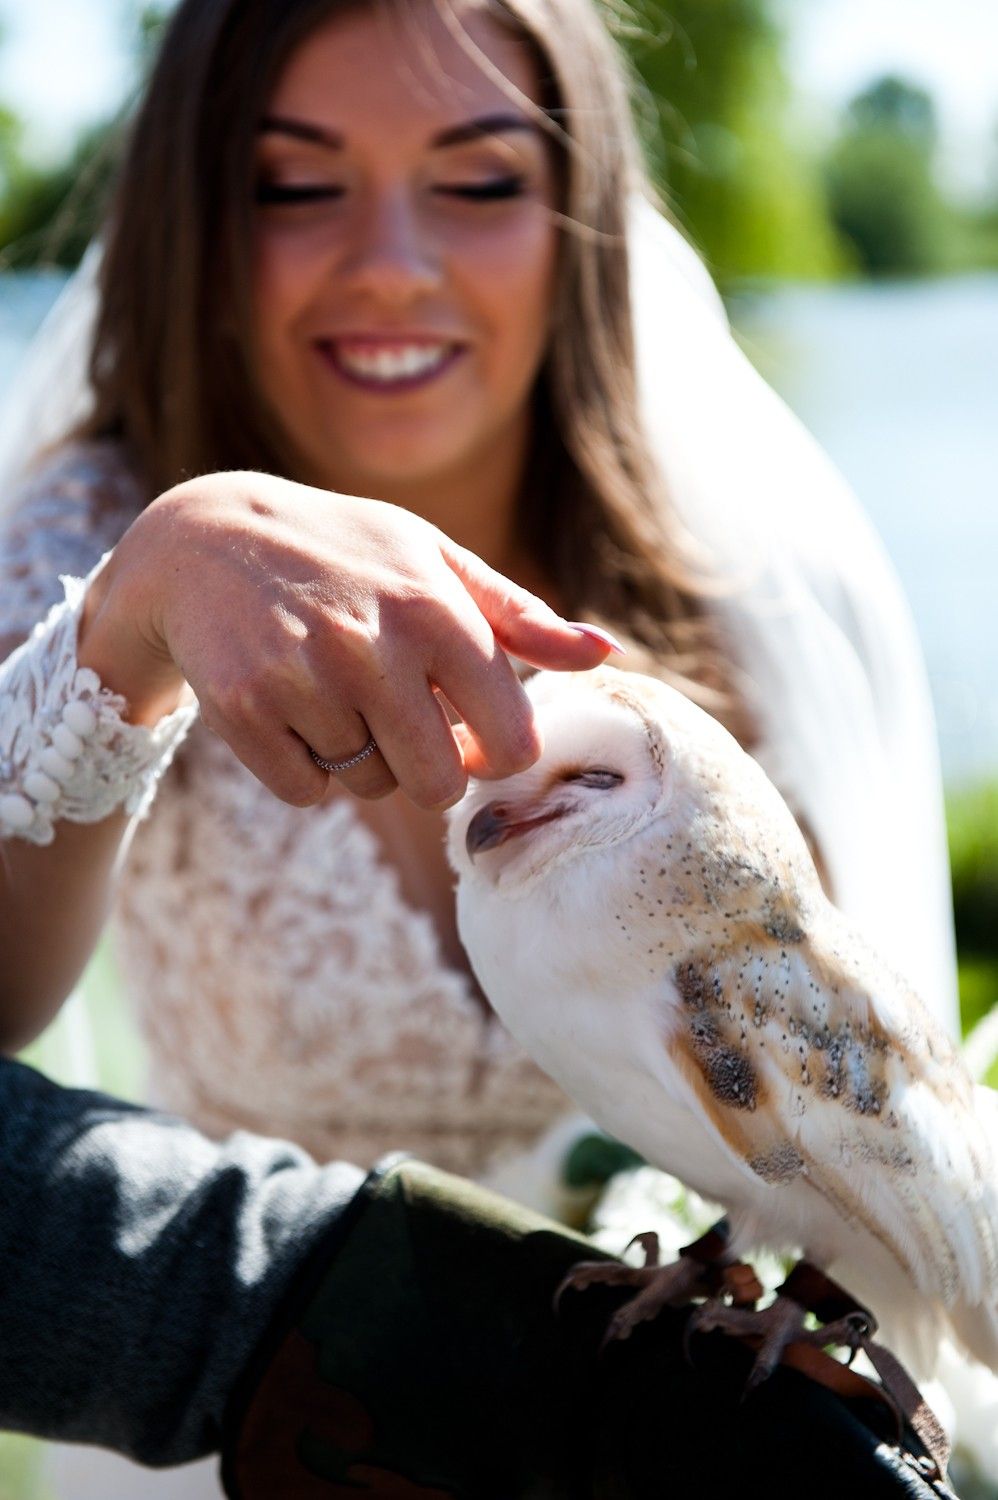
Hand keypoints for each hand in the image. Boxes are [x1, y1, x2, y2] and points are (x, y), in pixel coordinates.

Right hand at [79, 472, 617, 809]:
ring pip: (369, 788)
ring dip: (361, 760)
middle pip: (437, 785)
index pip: (510, 740)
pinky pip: (305, 792)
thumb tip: (606, 653)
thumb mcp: (434, 561)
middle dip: (426, 768)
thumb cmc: (346, 553)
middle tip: (397, 723)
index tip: (469, 734)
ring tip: (334, 695)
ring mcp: (303, 679)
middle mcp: (373, 645)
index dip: (495, 754)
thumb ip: (521, 619)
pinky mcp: (243, 709)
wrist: (206, 540)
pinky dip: (305, 769)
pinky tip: (291, 712)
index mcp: (437, 610)